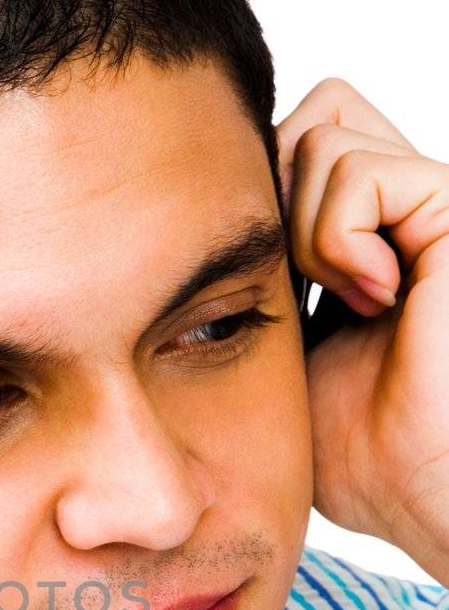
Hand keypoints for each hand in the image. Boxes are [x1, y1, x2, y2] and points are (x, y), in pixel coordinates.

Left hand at [276, 77, 448, 574]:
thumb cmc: (362, 451)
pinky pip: (363, 172)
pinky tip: (372, 298)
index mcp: (366, 237)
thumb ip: (255, 283)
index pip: (295, 145)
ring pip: (325, 133)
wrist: (425, 496)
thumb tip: (184, 237)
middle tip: (303, 282)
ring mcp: (431, 208)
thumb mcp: (279, 353)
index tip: (271, 286)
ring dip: (308, 228)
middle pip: (314, 113)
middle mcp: (404, 210)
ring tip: (347, 301)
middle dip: (279, 192)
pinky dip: (340, 238)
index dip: (260, 198)